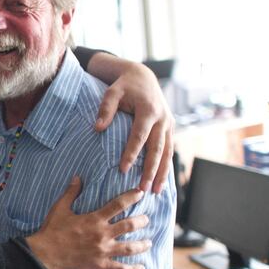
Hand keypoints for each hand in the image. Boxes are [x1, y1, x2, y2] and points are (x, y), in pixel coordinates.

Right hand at [26, 176, 150, 268]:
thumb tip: (77, 177)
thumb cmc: (52, 230)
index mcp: (94, 219)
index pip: (118, 205)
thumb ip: (71, 192)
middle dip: (141, 221)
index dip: (131, 197)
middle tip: (147, 220)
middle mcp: (103, 234)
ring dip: (142, 245)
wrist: (44, 254)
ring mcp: (103, 251)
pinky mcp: (100, 265)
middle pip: (129, 226)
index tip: (141, 193)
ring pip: (130, 248)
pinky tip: (141, 268)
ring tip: (149, 243)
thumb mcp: (60, 208)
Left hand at [94, 62, 174, 192]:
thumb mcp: (111, 92)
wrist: (143, 76)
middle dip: (151, 170)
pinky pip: (170, 150)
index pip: (139, 136)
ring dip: (162, 173)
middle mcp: (162, 118)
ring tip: (155, 191)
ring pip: (167, 152)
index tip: (123, 170)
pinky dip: (166, 166)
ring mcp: (169, 124)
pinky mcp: (170, 128)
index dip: (131, 153)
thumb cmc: (124, 86)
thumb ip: (105, 109)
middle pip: (157, 149)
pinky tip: (161, 181)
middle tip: (142, 189)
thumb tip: (98, 128)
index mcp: (148, 110)